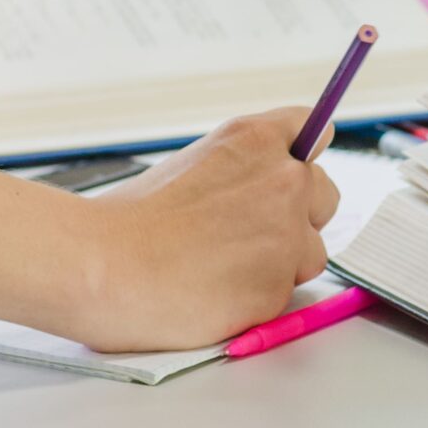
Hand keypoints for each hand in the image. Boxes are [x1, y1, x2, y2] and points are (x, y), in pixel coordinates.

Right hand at [61, 108, 339, 352]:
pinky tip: (216, 293)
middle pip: (325, 195)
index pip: (313, 129)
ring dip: (281, 262)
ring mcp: (288, 236)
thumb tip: (271, 182)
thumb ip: (244, 168)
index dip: (301, 155)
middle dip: (299, 214)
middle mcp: (284, 181)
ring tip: (222, 268)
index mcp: (255, 140)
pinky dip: (259, 298)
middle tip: (247, 233)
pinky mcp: (279, 287)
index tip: (293, 167)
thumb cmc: (130, 222)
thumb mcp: (193, 164)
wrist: (102, 267)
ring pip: (311, 251)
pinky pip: (286, 294)